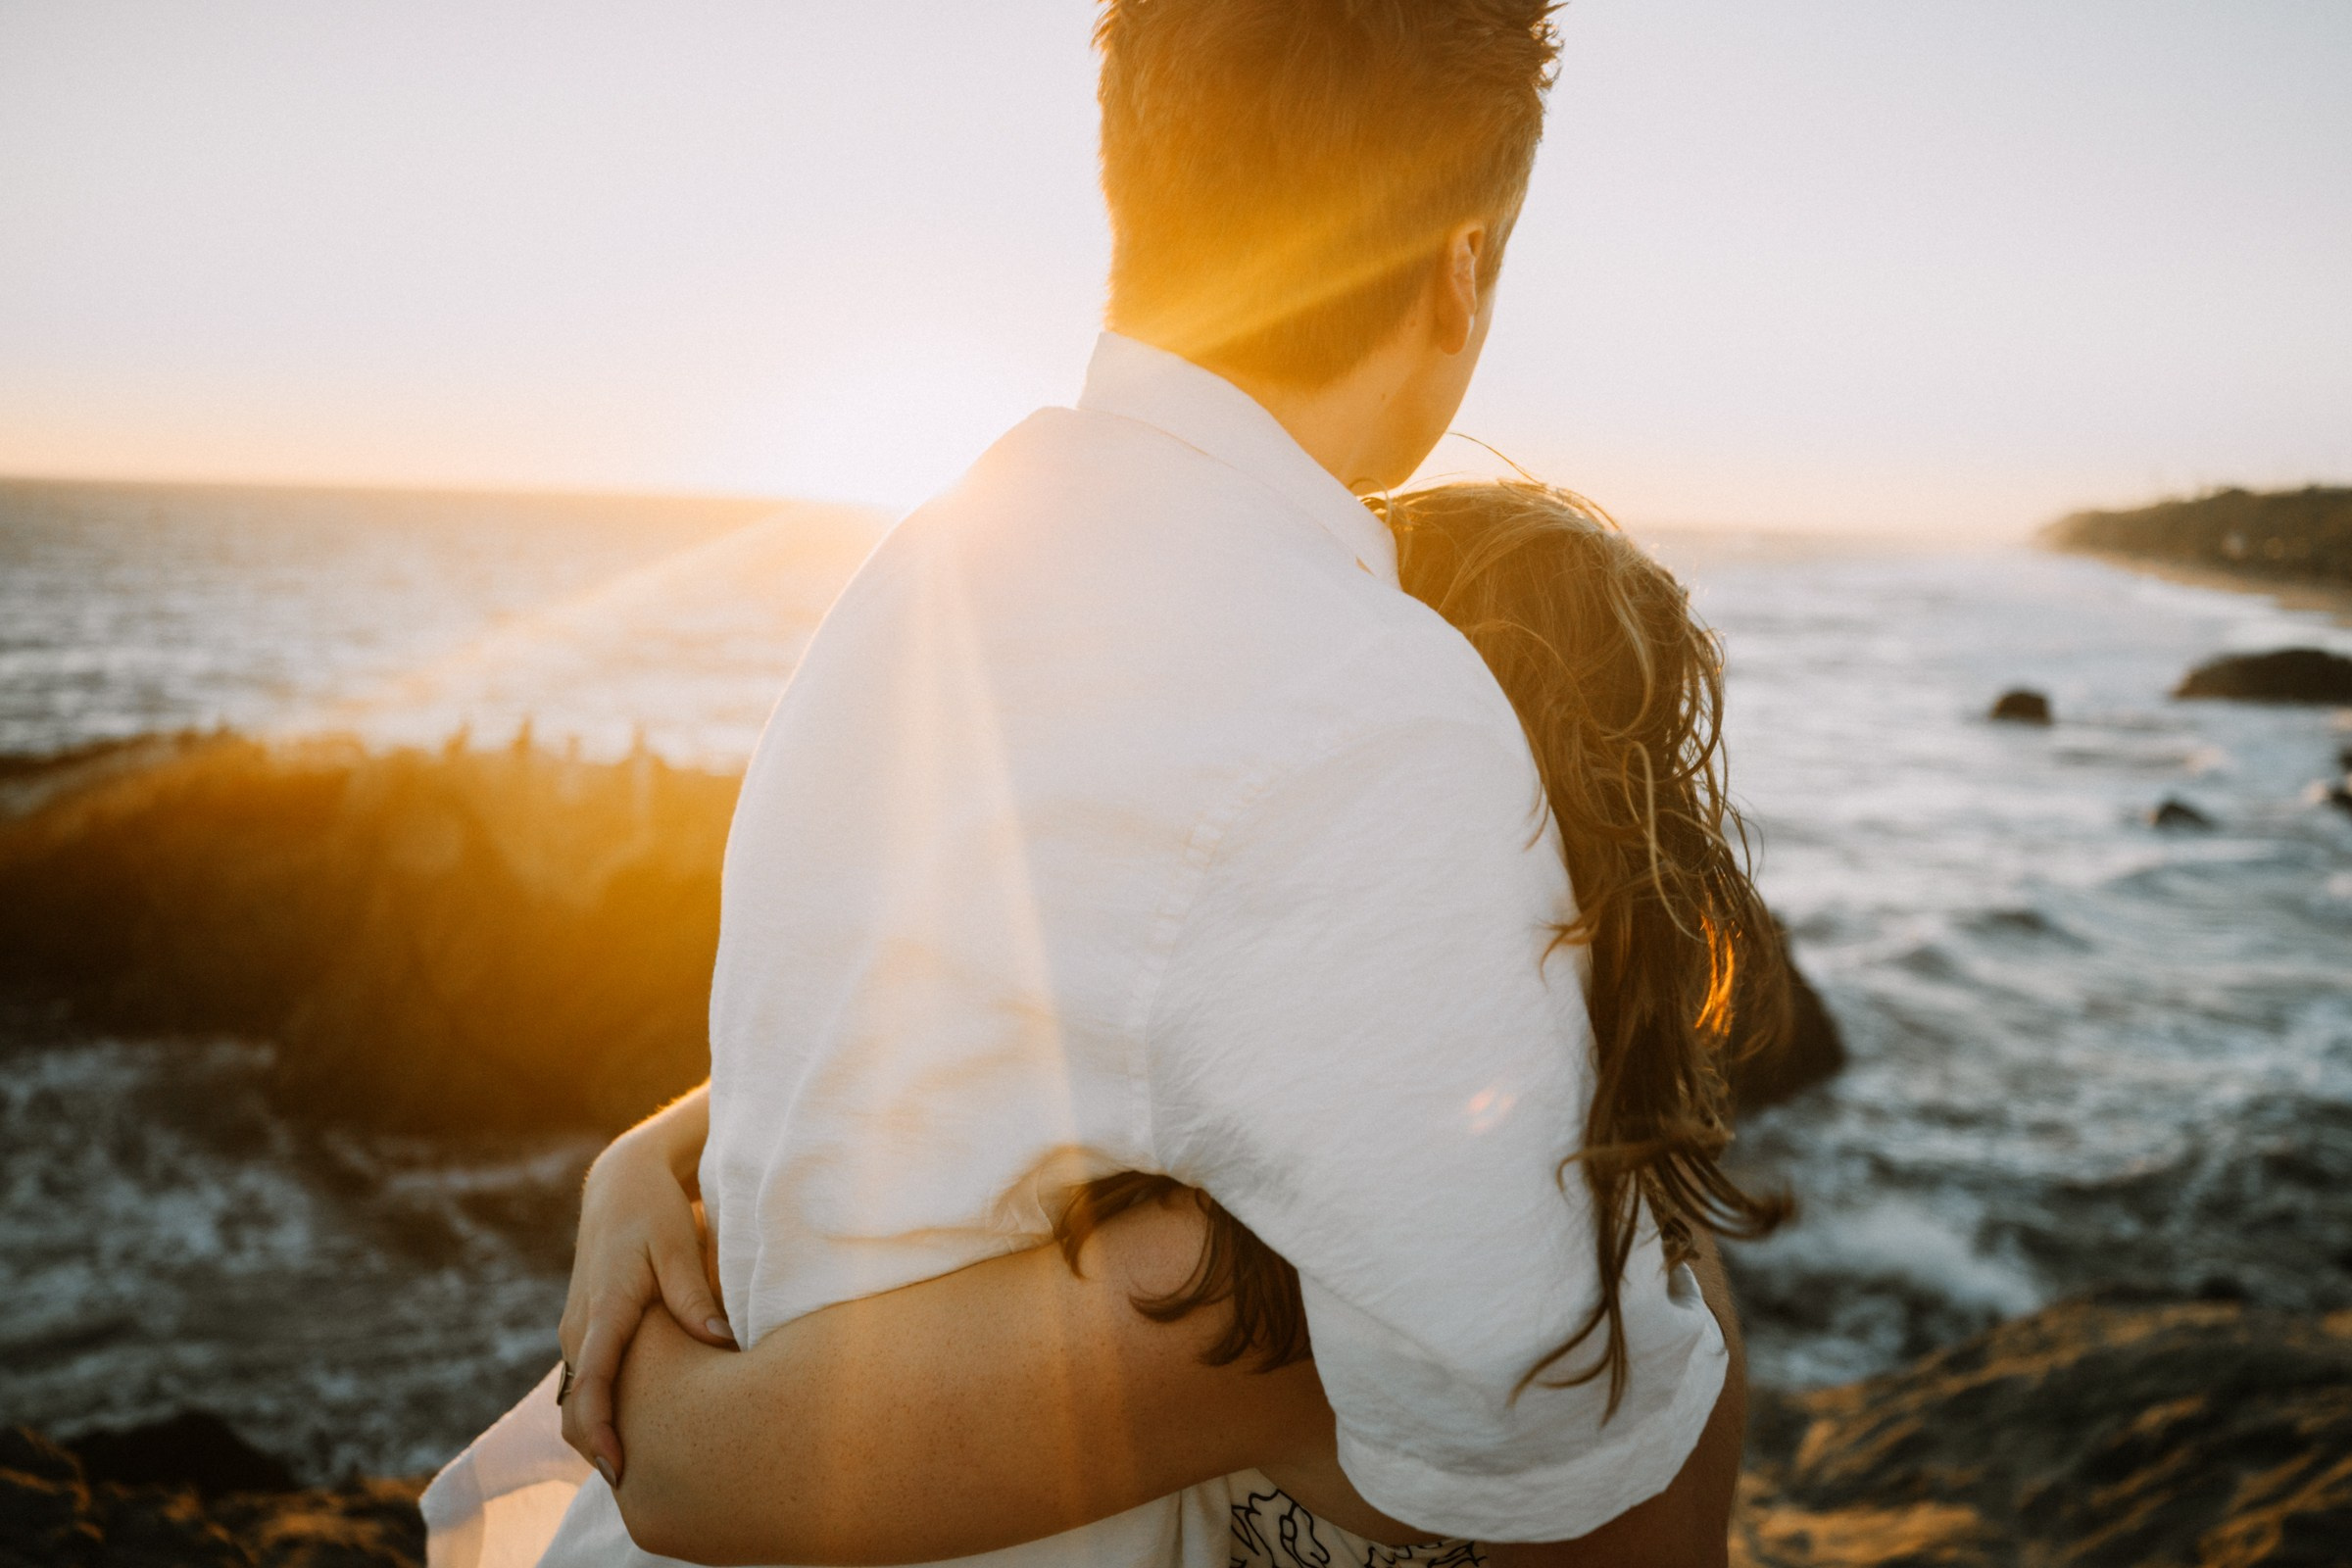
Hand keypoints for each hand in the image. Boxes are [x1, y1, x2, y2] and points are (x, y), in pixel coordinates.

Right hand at [558, 1085, 731, 1484]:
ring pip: (577, 1398)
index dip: (600, 1431)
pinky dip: (600, 1411)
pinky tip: (633, 1432)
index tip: (619, 1467)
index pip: (592, 1385)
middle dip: (597, 1448)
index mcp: (603, 1309)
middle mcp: (580, 1326)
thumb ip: (694, 1295)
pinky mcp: (585, 1329)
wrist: (618, 1183)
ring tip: (640, 1468)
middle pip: (575, 1406)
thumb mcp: (677, 1246)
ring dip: (598, 1433)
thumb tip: (722, 1340)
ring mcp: (577, 1329)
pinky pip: (586, 1382)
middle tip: (638, 1485)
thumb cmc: (653, 1211)